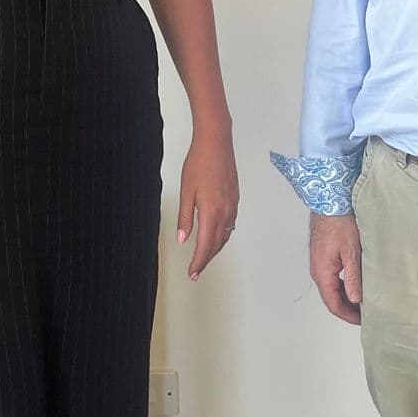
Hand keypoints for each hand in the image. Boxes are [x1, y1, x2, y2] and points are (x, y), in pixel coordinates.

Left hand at [177, 127, 238, 279]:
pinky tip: (215, 236)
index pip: (204, 246)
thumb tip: (182, 239)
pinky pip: (230, 225)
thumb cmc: (198, 164)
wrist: (216, 143)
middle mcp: (225, 213)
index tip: (192, 273)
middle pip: (217, 244)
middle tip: (196, 271)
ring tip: (204, 257)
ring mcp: (232, 206)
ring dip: (215, 249)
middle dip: (206, 259)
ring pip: (225, 236)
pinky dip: (222, 236)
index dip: (198, 262)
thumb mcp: (186, 192)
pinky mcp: (235, 200)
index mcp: (211, 213)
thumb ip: (185, 218)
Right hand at [309, 212, 361, 324]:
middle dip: (348, 309)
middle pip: (332, 298)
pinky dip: (344, 286)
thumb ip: (353, 277)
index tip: (363, 320)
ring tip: (364, 300)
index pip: (333, 304)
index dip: (348, 316)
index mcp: (322, 273)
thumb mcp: (351, 252)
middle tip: (366, 313)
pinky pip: (332, 278)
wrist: (329, 202)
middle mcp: (318, 271)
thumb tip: (355, 299)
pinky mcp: (324, 257)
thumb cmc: (339, 222)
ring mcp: (319, 264)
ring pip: (332, 289)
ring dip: (346, 297)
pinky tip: (356, 284)